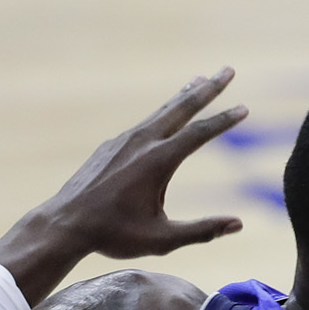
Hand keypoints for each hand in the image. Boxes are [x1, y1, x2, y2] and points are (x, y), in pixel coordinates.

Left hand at [0, 71, 247, 298]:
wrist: (64, 224)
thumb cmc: (113, 235)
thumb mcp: (162, 239)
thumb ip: (202, 230)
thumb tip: (239, 224)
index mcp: (158, 161)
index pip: (199, 134)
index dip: (224, 120)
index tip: (244, 107)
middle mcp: (142, 143)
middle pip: (181, 108)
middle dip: (209, 88)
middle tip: (228, 70)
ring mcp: (124, 141)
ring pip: (161, 112)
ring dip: (184, 95)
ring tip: (200, 80)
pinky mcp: (111, 146)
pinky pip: (144, 123)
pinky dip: (162, 113)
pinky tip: (166, 117)